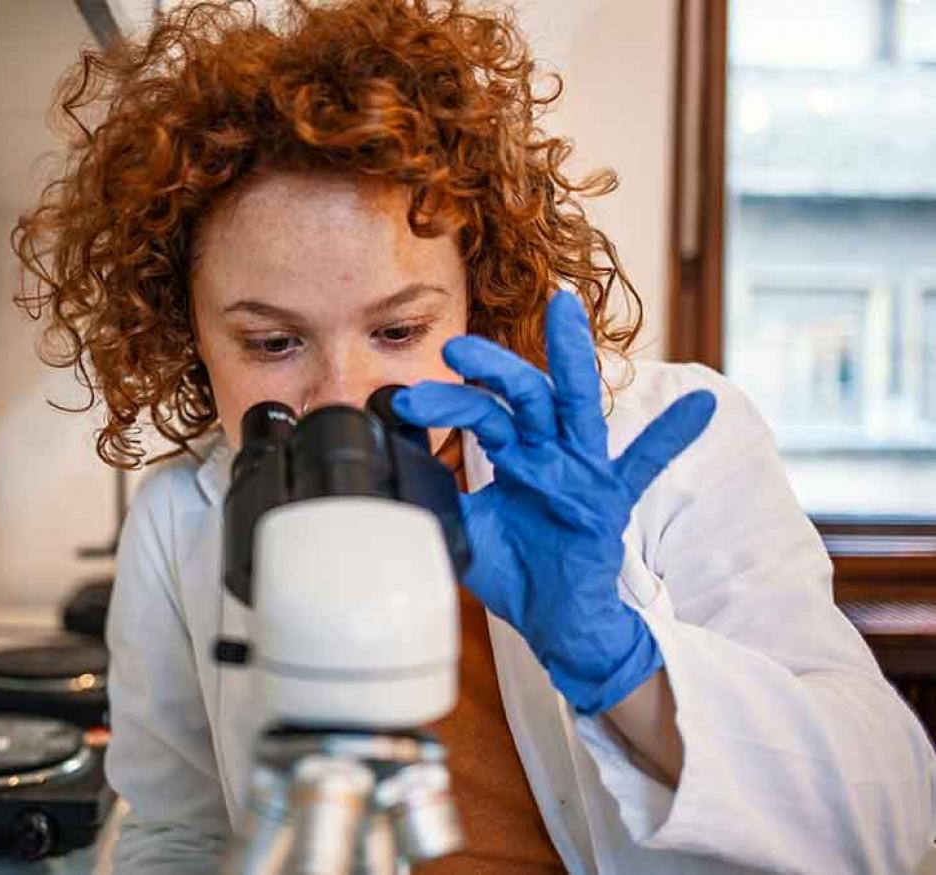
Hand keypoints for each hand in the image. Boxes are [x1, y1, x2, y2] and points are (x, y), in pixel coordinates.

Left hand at [392, 291, 715, 714]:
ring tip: (566, 308)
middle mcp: (550, 451)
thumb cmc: (516, 572)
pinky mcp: (612, 500)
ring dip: (572, 357)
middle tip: (454, 347)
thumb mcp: (463, 531)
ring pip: (577, 407)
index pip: (480, 414)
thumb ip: (435, 499)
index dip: (444, 404)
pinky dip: (673, 436)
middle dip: (491, 367)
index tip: (404, 402)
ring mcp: (584, 470)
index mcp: (515, 453)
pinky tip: (701, 403)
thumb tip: (388, 476)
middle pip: (523, 395)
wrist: (555, 622)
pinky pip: (645, 465)